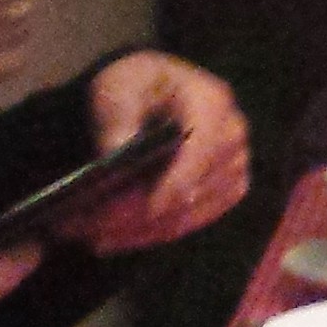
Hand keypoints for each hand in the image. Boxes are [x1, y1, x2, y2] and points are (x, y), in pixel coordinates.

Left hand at [70, 53, 249, 252]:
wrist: (154, 94)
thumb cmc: (138, 87)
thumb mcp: (117, 88)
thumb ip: (118, 115)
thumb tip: (117, 150)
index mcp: (211, 101)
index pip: (203, 147)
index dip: (178, 180)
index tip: (148, 209)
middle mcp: (233, 135)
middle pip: (194, 189)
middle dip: (143, 215)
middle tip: (92, 229)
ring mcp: (235, 166)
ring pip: (191, 213)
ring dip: (143, 231)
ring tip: (95, 238)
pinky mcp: (227, 190)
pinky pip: (194, 222)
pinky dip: (155, 234)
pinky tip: (118, 239)